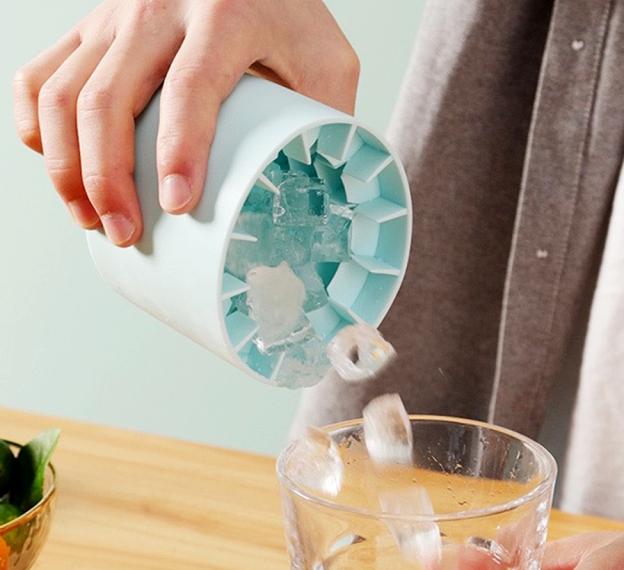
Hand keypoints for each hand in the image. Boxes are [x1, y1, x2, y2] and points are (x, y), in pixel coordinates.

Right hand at [12, 0, 358, 245]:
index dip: (179, 152)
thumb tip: (318, 198)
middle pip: (108, 99)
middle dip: (107, 179)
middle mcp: (160, 6)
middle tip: (127, 235)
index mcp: (226, 15)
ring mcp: (116, 15)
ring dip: (66, 167)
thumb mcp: (328, 64)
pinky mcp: (92, 29)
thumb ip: (325, 121)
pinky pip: (41, 74)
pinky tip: (57, 163)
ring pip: (62, 92)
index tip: (177, 208)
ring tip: (92, 220)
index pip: (191, 88)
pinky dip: (37, 124)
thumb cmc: (292, 18)